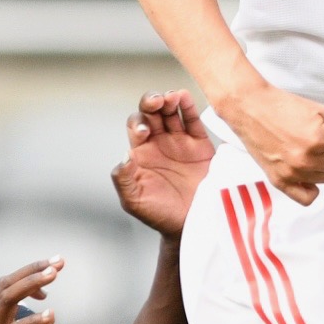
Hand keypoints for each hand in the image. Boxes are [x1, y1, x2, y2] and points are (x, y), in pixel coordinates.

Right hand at [0, 262, 64, 323]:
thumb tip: (50, 316)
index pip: (10, 285)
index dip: (31, 274)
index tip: (53, 269)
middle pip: (7, 284)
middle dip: (33, 270)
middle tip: (59, 261)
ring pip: (6, 299)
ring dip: (31, 284)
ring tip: (54, 275)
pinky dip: (32, 321)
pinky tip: (50, 315)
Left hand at [110, 91, 218, 237]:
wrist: (190, 226)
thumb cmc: (159, 215)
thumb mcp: (134, 201)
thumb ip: (123, 179)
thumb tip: (125, 156)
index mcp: (141, 152)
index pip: (136, 126)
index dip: (138, 123)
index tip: (145, 133)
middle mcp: (159, 142)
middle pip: (152, 112)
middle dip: (152, 102)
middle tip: (157, 102)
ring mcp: (180, 142)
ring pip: (172, 112)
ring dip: (169, 100)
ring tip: (171, 97)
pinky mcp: (200, 145)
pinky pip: (193, 121)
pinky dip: (189, 107)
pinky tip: (184, 98)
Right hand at [217, 82, 323, 203]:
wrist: (251, 110)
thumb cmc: (281, 106)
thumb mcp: (317, 109)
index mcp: (318, 139)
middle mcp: (307, 160)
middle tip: (321, 142)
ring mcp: (293, 173)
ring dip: (323, 166)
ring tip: (309, 153)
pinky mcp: (280, 181)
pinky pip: (307, 198)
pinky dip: (311, 189)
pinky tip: (308, 176)